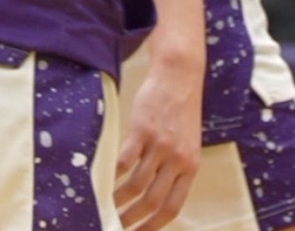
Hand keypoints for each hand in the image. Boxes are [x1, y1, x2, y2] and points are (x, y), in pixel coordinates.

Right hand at [115, 57, 201, 230]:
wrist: (179, 78)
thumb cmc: (180, 110)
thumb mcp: (187, 143)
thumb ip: (175, 167)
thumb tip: (155, 191)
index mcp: (190, 168)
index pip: (172, 206)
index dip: (154, 225)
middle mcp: (177, 161)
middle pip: (153, 201)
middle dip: (132, 218)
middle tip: (116, 225)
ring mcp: (160, 146)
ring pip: (137, 184)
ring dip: (119, 200)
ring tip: (106, 207)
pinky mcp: (142, 131)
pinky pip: (126, 160)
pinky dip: (113, 174)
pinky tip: (104, 179)